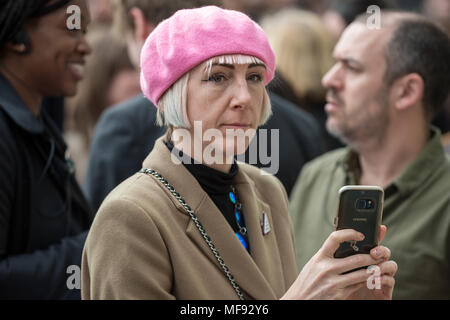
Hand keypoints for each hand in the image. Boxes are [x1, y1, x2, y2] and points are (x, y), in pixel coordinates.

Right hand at [282, 226, 396, 299]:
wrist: (298, 301)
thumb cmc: (307, 282)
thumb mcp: (313, 264)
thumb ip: (327, 256)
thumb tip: (346, 245)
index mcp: (319, 258)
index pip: (335, 238)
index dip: (349, 233)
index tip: (360, 234)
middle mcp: (326, 269)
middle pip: (356, 258)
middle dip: (372, 256)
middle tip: (380, 254)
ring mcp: (333, 283)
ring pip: (362, 274)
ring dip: (374, 270)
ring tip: (381, 266)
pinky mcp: (339, 295)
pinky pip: (358, 286)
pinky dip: (366, 281)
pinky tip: (371, 278)